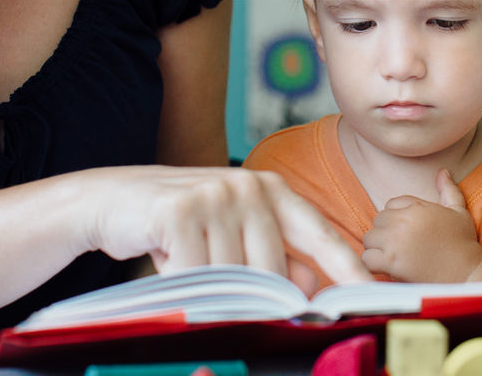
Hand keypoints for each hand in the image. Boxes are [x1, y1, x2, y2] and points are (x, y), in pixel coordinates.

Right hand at [79, 166, 369, 289]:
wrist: (110, 199)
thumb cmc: (178, 223)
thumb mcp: (231, 234)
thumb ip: (273, 254)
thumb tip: (309, 289)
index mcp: (272, 190)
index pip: (320, 235)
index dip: (347, 268)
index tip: (371, 295)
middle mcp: (250, 185)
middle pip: (273, 271)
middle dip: (249, 291)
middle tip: (218, 282)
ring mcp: (216, 194)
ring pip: (235, 277)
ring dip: (208, 284)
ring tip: (185, 259)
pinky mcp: (181, 210)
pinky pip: (197, 276)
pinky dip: (182, 281)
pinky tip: (166, 256)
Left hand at [361, 169, 481, 281]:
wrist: (466, 274)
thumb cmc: (463, 243)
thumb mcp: (459, 212)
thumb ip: (448, 190)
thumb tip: (443, 171)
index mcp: (417, 207)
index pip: (391, 205)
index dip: (398, 219)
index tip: (409, 233)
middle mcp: (404, 220)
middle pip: (378, 220)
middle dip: (386, 232)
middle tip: (401, 247)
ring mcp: (395, 241)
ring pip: (370, 238)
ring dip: (378, 248)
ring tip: (394, 257)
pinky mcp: (391, 261)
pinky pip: (367, 258)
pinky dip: (373, 265)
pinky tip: (387, 268)